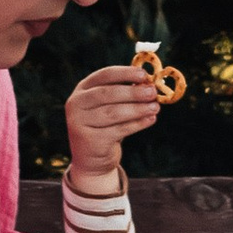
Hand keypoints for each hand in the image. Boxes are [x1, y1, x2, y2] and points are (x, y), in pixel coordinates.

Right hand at [63, 60, 162, 192]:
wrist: (91, 159)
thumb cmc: (105, 127)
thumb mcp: (110, 107)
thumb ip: (125, 94)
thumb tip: (148, 84)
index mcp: (82, 90)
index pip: (104, 75)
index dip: (125, 73)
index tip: (144, 75)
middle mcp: (76, 104)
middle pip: (107, 94)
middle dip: (133, 92)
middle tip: (153, 92)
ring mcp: (80, 123)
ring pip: (114, 112)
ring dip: (138, 109)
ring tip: (155, 107)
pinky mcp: (90, 140)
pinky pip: (119, 130)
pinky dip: (137, 124)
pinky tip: (150, 119)